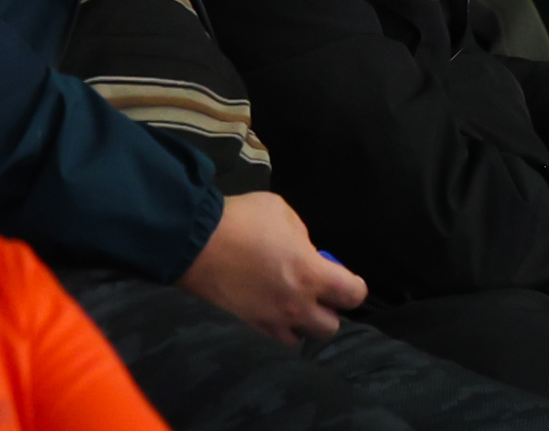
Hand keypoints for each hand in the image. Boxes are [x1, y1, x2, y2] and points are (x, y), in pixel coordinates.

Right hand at [177, 191, 367, 343]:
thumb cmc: (242, 220)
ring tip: (293, 303)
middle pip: (331, 326)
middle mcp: (297, 305)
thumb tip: (304, 250)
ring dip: (304, 322)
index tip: (342, 277)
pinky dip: (280, 327)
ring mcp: (272, 320)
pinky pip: (276, 337)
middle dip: (329, 308)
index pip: (353, 295)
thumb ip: (301, 234)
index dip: (353, 286)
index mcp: (311, 274)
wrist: (195, 242)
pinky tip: (271, 308)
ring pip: (303, 338)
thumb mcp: (281, 211)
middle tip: (316, 290)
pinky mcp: (250, 325)